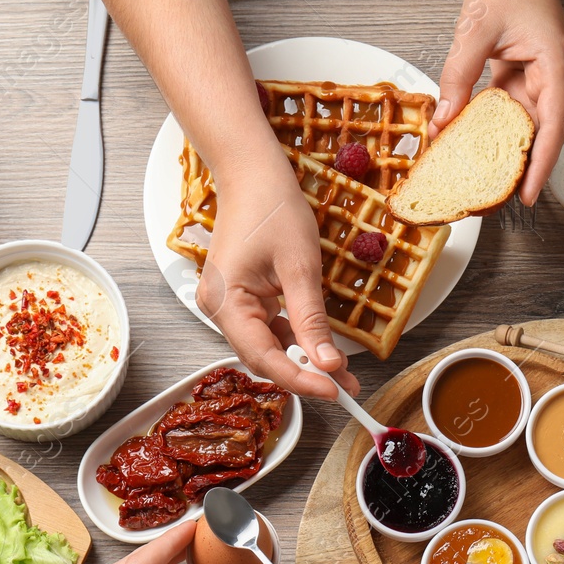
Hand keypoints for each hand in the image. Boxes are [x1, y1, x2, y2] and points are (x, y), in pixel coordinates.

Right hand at [197, 155, 358, 399]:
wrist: (253, 173)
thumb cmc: (271, 208)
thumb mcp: (300, 267)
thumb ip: (311, 320)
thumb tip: (326, 364)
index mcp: (225, 302)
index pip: (263, 357)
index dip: (299, 379)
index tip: (333, 390)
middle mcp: (218, 309)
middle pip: (263, 358)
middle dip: (305, 375)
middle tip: (345, 389)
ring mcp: (229, 306)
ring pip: (269, 348)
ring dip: (304, 362)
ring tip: (343, 376)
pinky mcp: (243, 300)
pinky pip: (270, 330)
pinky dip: (297, 342)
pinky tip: (323, 352)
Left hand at [434, 0, 563, 204]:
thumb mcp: (475, 30)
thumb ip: (458, 75)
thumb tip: (443, 122)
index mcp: (555, 67)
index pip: (553, 127)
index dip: (540, 165)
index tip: (527, 195)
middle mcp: (555, 80)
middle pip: (542, 136)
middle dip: (521, 171)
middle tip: (495, 203)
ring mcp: (542, 82)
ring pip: (526, 130)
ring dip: (506, 155)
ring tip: (483, 185)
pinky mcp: (526, 81)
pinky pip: (512, 115)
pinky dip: (494, 133)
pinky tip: (474, 149)